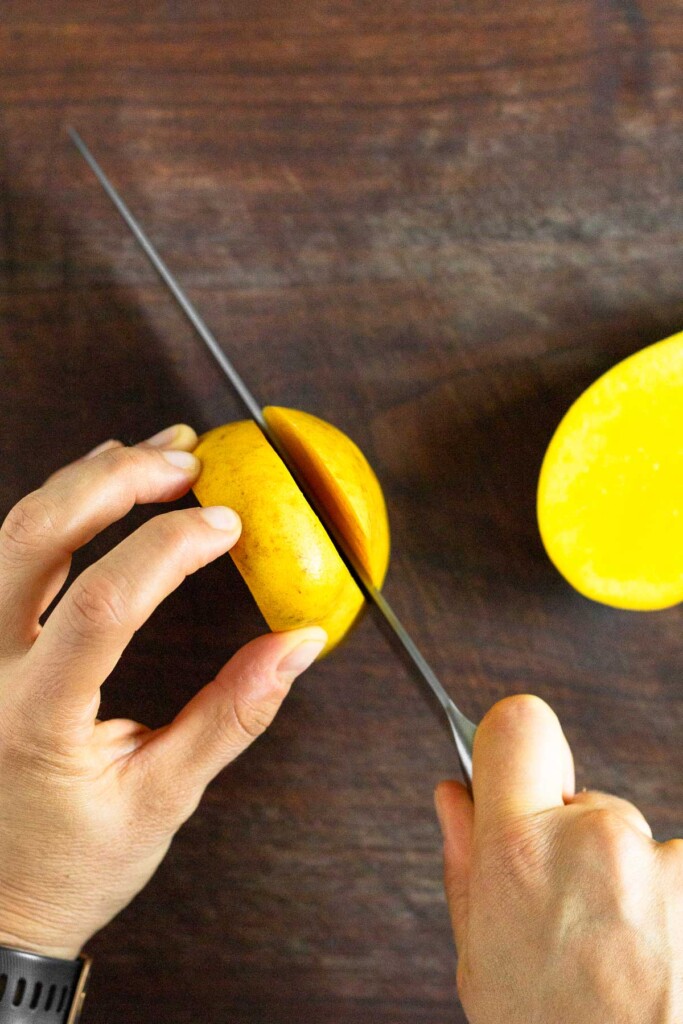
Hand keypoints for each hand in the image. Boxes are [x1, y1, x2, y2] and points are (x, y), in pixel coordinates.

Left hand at [0, 425, 325, 958]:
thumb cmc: (72, 860)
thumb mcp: (163, 798)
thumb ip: (233, 715)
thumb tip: (297, 646)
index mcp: (35, 716)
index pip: (103, 604)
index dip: (170, 549)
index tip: (227, 524)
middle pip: (34, 534)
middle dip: (116, 480)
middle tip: (187, 460)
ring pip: (14, 529)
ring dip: (88, 479)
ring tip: (160, 454)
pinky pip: (10, 550)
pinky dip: (62, 505)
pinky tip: (103, 482)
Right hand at [436, 696, 681, 1023]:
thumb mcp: (481, 965)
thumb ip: (464, 864)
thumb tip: (454, 795)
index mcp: (518, 852)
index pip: (518, 725)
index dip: (513, 743)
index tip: (522, 770)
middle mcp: (595, 840)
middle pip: (582, 798)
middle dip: (576, 842)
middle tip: (572, 919)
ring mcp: (662, 863)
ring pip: (632, 840)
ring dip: (625, 880)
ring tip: (620, 957)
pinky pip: (676, 868)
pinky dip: (668, 904)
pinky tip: (659, 960)